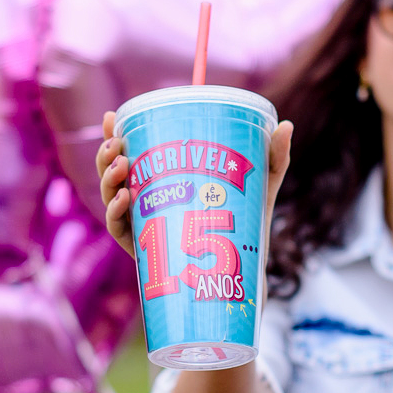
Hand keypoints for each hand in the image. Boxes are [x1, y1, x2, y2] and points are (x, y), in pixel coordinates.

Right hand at [95, 111, 293, 259]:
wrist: (246, 277)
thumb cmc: (248, 226)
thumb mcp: (261, 187)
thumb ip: (273, 157)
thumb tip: (286, 123)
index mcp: (163, 181)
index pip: (130, 153)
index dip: (113, 134)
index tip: (110, 115)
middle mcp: (147, 203)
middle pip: (113, 175)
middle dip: (106, 155)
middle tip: (117, 143)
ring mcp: (143, 228)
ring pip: (111, 200)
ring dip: (108, 180)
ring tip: (121, 165)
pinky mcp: (145, 254)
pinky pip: (121, 232)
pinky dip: (116, 214)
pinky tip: (125, 198)